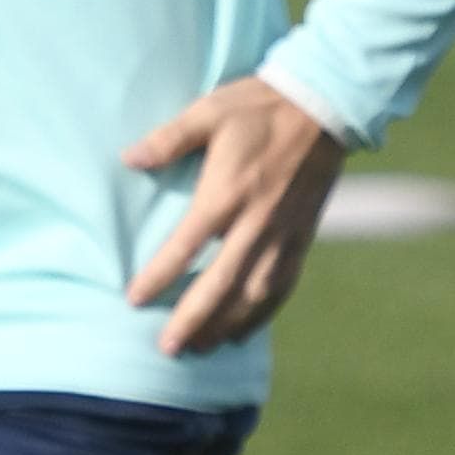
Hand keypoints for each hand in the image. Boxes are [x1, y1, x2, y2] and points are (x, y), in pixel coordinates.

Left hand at [120, 79, 347, 356]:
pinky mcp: (302, 238)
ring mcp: (283, 234)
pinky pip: (282, 286)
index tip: (134, 300)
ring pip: (254, 294)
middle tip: (168, 349)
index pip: (186, 246)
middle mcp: (256, 222)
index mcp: (228, 193)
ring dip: (226, 325)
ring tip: (200, 348)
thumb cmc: (259, 106)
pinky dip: (261, 313)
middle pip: (221, 284)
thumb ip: (169, 139)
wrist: (325, 105)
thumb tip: (129, 159)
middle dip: (193, 320)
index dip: (159, 277)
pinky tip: (241, 330)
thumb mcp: (209, 112)